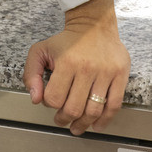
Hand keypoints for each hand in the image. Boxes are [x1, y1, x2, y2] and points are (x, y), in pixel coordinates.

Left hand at [23, 0, 128, 134]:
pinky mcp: (120, 75)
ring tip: (76, 126)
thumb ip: (31, 74)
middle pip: (74, 108)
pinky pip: (114, 104)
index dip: (49, 104)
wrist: (93, 25)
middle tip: (61, 120)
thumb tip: (35, 98)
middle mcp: (87, 68)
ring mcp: (106, 73)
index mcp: (66, 63)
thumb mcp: (40, 51)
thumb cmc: (66, 41)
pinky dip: (105, 119)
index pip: (54, 98)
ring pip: (93, 110)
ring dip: (83, 124)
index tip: (50, 101)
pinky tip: (97, 125)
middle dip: (64, 119)